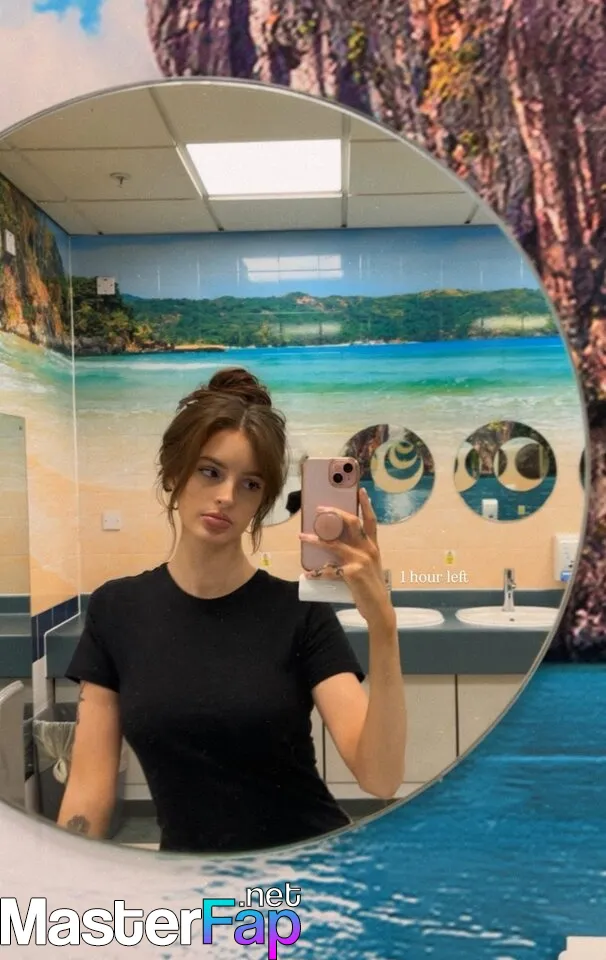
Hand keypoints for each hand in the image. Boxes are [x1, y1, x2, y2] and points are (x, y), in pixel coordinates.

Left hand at [299, 488, 395, 632]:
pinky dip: (317, 572)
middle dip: (334, 513)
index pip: (371, 521)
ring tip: (302, 537)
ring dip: (315, 540)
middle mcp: (369, 550)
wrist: (379, 608)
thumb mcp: (369, 566)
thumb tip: (334, 545)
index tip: (360, 490)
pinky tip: (308, 574)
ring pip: (334, 544)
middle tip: (319, 510)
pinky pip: (329, 569)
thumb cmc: (371, 587)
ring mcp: (361, 560)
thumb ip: (356, 554)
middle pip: (351, 523)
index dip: (366, 505)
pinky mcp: (352, 573)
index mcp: (373, 547)